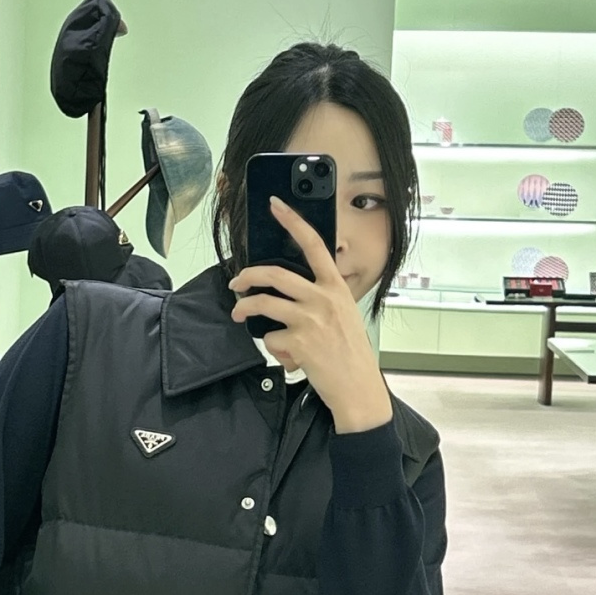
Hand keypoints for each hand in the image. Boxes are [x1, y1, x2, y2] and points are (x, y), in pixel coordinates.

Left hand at [228, 196, 392, 432]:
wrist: (358, 388)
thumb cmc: (351, 354)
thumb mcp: (344, 316)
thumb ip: (322, 298)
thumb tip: (289, 293)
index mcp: (336, 288)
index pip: (314, 245)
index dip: (293, 221)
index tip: (276, 205)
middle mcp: (323, 299)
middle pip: (274, 274)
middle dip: (248, 275)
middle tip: (237, 282)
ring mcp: (310, 320)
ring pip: (263, 304)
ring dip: (245, 308)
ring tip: (240, 313)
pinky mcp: (298, 342)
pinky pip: (270, 338)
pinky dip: (273, 347)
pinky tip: (286, 355)